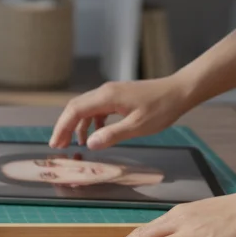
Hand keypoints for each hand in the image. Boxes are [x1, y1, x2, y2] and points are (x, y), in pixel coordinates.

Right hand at [49, 78, 194, 149]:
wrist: (180, 91)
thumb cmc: (162, 108)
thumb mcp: (138, 126)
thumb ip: (112, 135)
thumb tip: (90, 144)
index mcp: (106, 97)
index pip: (75, 111)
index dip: (62, 127)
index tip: (55, 144)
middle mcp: (104, 91)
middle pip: (75, 108)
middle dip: (64, 127)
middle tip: (58, 146)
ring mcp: (111, 93)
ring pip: (85, 108)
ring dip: (77, 125)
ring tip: (75, 144)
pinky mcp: (117, 96)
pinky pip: (96, 109)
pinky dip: (90, 122)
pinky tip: (95, 134)